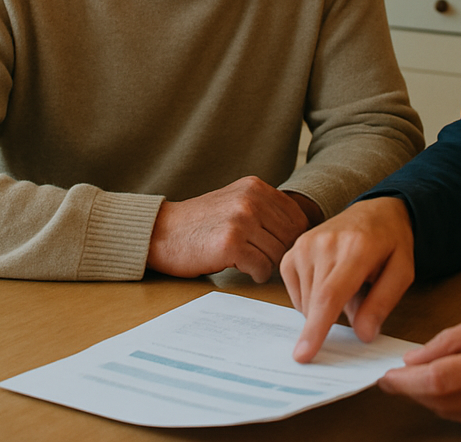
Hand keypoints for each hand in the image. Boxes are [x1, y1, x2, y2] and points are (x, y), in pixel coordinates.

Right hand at [146, 176, 309, 281]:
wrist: (161, 232)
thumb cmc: (200, 223)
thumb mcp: (235, 201)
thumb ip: (264, 209)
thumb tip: (299, 233)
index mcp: (256, 187)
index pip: (297, 217)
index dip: (292, 239)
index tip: (280, 249)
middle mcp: (251, 199)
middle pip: (291, 237)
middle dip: (281, 254)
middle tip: (265, 261)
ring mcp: (242, 220)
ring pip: (278, 253)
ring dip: (268, 264)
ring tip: (250, 263)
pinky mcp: (231, 243)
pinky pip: (262, 267)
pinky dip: (256, 273)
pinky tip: (242, 269)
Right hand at [281, 196, 414, 361]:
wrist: (376, 210)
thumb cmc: (391, 244)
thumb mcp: (402, 272)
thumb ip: (382, 303)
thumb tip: (363, 335)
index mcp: (356, 248)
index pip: (330, 294)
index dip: (316, 328)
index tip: (303, 355)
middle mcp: (325, 243)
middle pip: (314, 302)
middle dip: (325, 324)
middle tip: (354, 305)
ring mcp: (305, 243)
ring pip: (305, 300)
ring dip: (322, 309)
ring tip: (347, 285)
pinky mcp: (294, 249)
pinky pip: (294, 291)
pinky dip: (310, 298)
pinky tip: (329, 283)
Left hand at [378, 311, 460, 441]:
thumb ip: (449, 340)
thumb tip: (413, 361)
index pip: (440, 380)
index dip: (406, 382)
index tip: (385, 377)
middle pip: (441, 402)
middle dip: (414, 389)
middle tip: (402, 373)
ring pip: (451, 415)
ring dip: (434, 397)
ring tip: (439, 373)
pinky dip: (458, 406)